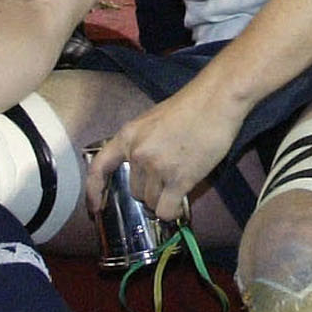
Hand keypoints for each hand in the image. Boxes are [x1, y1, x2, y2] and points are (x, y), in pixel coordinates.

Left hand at [86, 80, 246, 225]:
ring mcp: (157, 167)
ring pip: (151, 201)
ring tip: (181, 181)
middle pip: (134, 191)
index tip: (95, 206)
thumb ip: (142, 144)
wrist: (217, 99)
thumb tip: (143, 171)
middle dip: (150, 190)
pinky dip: (173, 211)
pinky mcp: (179, 179)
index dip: (94, 190)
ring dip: (164, 198)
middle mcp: (138, 153)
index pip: (99, 168)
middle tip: (169, 178)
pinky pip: (166, 210)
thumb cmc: (191, 106)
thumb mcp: (154, 120)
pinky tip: (181, 202)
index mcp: (128, 136)